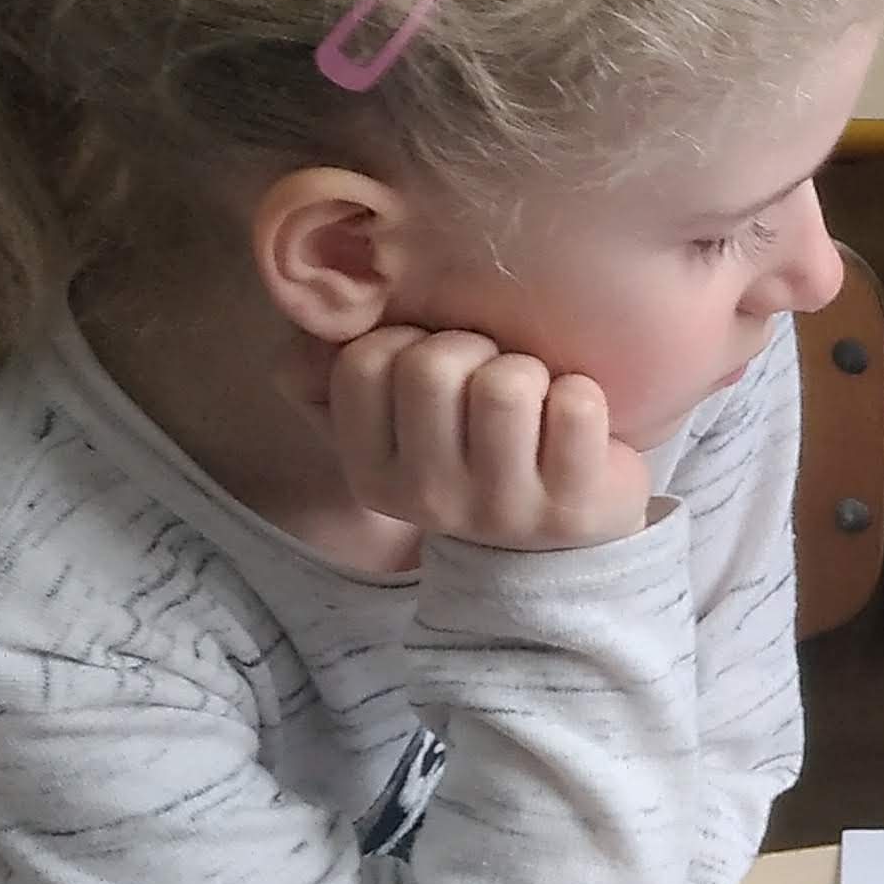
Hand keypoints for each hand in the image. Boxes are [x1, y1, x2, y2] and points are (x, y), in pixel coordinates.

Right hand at [313, 327, 651, 550]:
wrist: (557, 542)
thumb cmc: (472, 453)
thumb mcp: (395, 427)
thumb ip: (331, 379)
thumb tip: (303, 342)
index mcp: (371, 473)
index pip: (363, 364)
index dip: (405, 341)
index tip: (435, 368)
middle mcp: (428, 499)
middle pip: (432, 367)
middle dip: (470, 347)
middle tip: (489, 376)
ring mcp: (502, 508)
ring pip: (505, 383)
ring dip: (528, 370)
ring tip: (534, 399)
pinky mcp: (574, 504)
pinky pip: (575, 405)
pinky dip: (580, 393)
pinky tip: (573, 422)